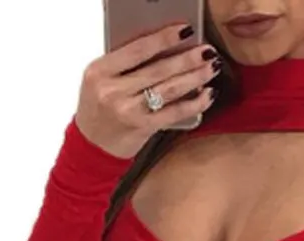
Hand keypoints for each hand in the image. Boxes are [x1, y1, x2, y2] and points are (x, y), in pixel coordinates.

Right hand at [74, 23, 221, 159]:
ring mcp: (128, 111)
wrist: (92, 146)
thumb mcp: (102, 80)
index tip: (185, 31)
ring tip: (211, 69)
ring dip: (194, 78)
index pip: (136, 49)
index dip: (163, 38)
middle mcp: (112, 91)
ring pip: (168, 90)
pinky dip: (193, 103)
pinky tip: (206, 95)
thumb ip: (125, 64)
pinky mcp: (143, 128)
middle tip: (207, 51)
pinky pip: (173, 113)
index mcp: (100, 71)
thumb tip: (166, 48)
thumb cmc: (99, 108)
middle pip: (157, 70)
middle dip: (186, 59)